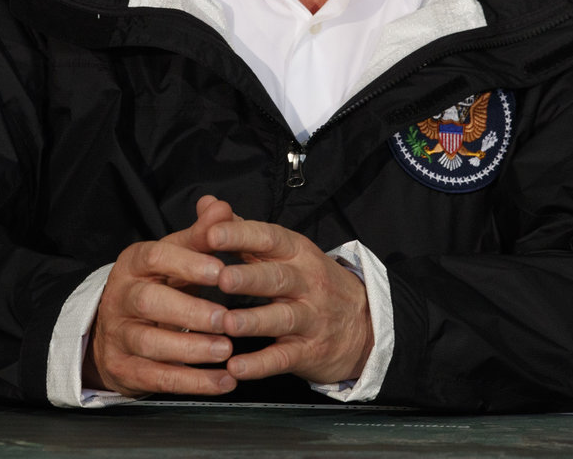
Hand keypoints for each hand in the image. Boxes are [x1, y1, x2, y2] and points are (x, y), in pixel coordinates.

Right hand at [84, 198, 237, 397]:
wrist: (112, 330)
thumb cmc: (156, 285)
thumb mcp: (174, 256)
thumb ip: (200, 235)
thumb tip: (220, 206)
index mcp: (134, 263)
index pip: (156, 256)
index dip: (187, 263)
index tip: (221, 271)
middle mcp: (122, 298)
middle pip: (149, 303)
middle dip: (189, 311)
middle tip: (225, 318)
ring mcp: (120, 336)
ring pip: (151, 344)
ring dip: (192, 350)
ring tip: (227, 350)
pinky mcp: (126, 370)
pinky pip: (158, 379)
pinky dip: (193, 382)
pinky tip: (223, 381)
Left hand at [199, 205, 373, 385]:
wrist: (365, 325)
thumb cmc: (311, 282)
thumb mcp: (285, 251)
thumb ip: (243, 230)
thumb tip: (208, 204)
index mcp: (296, 252)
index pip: (270, 238)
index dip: (241, 235)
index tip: (212, 234)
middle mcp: (306, 282)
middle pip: (277, 277)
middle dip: (249, 277)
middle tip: (221, 278)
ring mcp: (310, 318)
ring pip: (282, 318)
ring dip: (253, 321)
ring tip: (226, 324)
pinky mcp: (309, 351)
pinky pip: (283, 358)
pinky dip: (260, 365)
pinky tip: (235, 368)